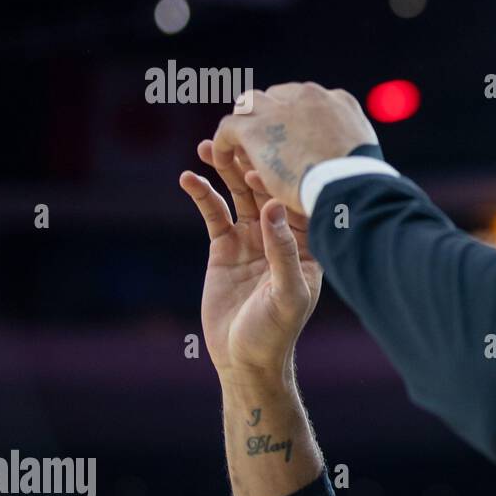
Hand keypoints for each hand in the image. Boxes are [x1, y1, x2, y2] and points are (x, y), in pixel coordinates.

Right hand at [180, 139, 322, 379]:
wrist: (245, 358)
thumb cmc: (277, 332)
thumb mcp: (287, 294)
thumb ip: (283, 252)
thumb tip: (273, 207)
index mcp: (308, 243)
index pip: (297, 201)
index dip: (283, 179)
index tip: (266, 158)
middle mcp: (282, 234)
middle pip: (266, 190)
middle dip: (251, 163)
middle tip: (234, 137)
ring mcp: (252, 238)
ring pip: (239, 195)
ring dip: (224, 170)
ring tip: (207, 146)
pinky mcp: (225, 247)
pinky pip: (213, 214)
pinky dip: (201, 195)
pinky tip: (187, 178)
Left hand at [212, 82, 377, 215]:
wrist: (348, 185)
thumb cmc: (362, 181)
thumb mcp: (365, 155)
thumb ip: (350, 148)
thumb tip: (348, 160)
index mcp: (339, 101)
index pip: (309, 100)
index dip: (296, 118)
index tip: (293, 136)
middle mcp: (308, 96)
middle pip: (278, 96)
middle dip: (270, 113)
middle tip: (265, 137)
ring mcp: (279, 110)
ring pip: (250, 104)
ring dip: (246, 121)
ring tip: (240, 143)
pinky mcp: (256, 129)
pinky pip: (229, 127)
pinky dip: (223, 142)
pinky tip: (222, 158)